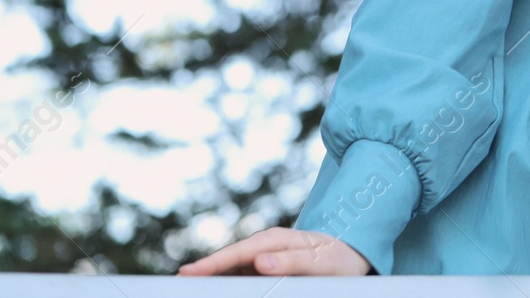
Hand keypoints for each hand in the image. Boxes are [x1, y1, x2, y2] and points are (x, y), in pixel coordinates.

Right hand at [175, 226, 370, 275]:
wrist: (353, 257)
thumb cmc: (339, 260)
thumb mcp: (322, 263)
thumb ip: (293, 262)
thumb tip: (259, 261)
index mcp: (277, 240)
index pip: (238, 253)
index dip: (212, 264)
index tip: (187, 274)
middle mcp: (266, 245)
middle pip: (228, 261)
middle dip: (202, 271)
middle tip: (176, 284)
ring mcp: (264, 255)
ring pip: (231, 269)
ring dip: (211, 278)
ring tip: (187, 288)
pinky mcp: (265, 266)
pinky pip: (240, 275)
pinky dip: (225, 281)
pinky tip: (213, 289)